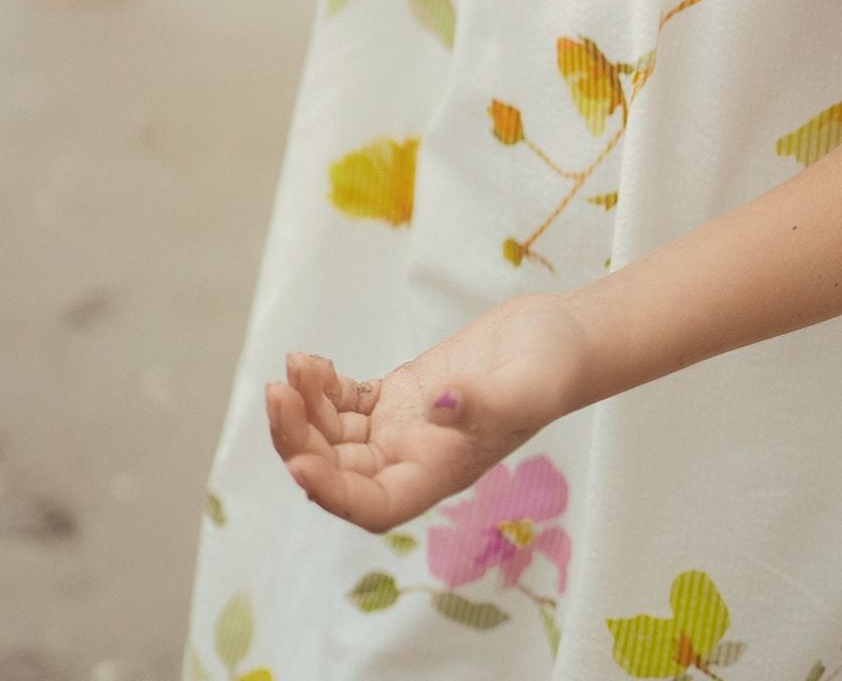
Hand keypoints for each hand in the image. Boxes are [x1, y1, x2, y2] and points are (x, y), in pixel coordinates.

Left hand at [265, 291, 590, 530]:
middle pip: (341, 470)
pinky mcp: (402, 394)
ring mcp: (405, 427)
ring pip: (336, 435)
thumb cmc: (554, 367)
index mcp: (442, 474)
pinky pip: (348, 403)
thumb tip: (434, 406)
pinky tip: (313, 362)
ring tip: (294, 366)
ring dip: (306, 408)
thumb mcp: (525, 384)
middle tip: (278, 395)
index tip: (300, 464)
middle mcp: (416, 459)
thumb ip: (482, 402)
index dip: (332, 494)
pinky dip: (324, 387)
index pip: (374, 506)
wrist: (562, 336)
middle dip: (302, 439)